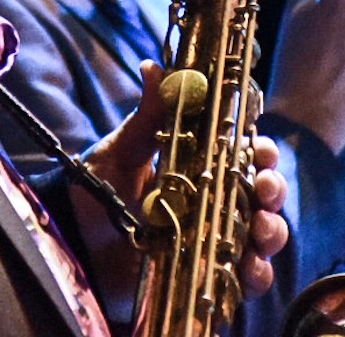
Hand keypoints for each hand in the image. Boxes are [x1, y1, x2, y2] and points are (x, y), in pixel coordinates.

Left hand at [79, 63, 289, 312]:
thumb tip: (152, 64)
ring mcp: (212, 239)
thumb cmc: (92, 194)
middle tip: (263, 189)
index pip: (242, 153)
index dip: (260, 150)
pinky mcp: (206, 276)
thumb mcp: (118, 153)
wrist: (71, 247)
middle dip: (272, 188)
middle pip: (261, 192)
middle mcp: (211, 201)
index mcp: (196, 166)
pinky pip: (246, 279)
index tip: (260, 149)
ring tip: (260, 231)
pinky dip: (257, 275)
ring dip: (272, 230)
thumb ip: (146, 117)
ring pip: (262, 233)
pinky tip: (249, 268)